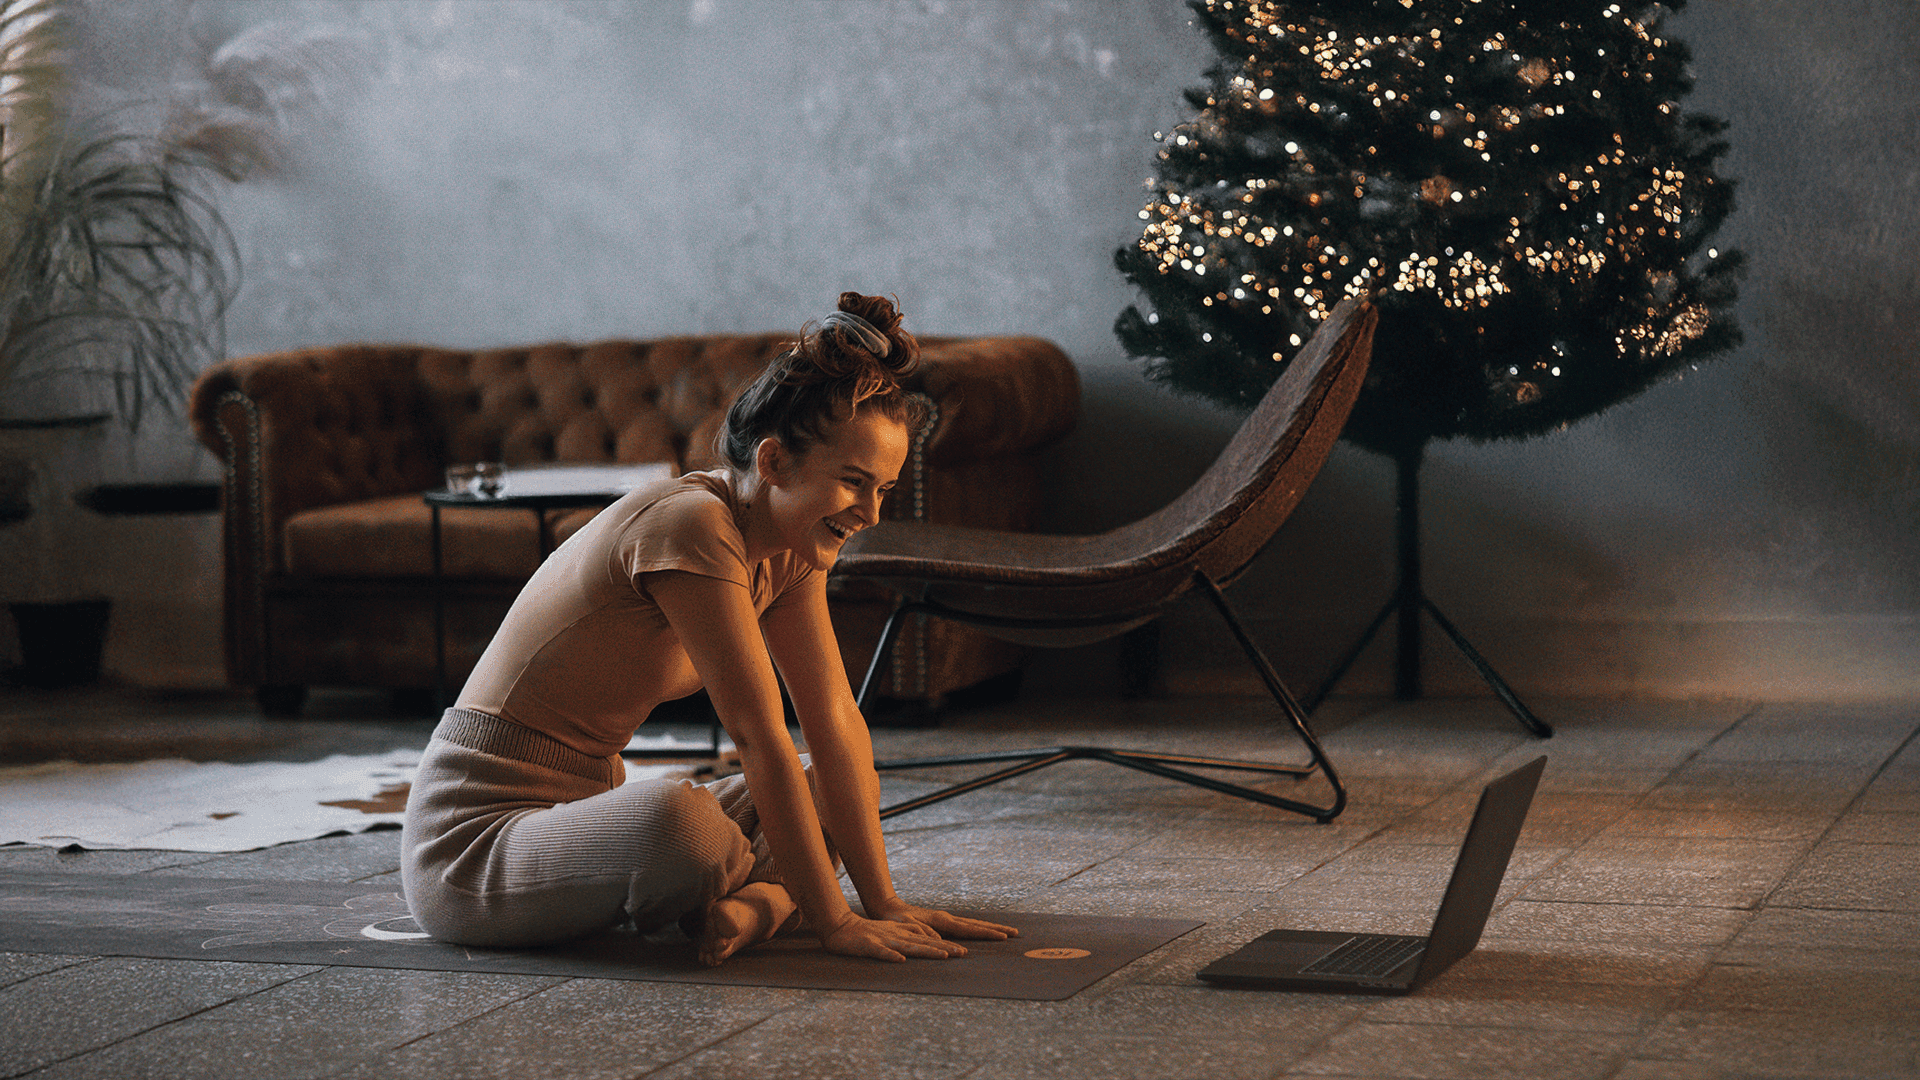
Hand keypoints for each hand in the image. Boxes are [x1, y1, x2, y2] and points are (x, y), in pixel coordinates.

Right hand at [819, 912, 971, 962]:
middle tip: (963, 954)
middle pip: (923, 943)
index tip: (964, 952)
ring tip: (943, 955)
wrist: (841, 927)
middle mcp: (896, 936)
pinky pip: (881, 952)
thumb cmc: (868, 932)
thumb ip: (910, 933)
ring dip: (925, 951)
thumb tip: (931, 939)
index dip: (946, 946)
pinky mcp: (869, 945)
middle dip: (944, 949)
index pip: (927, 941)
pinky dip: (891, 955)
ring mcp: (883, 940)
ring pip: (907, 946)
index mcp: (902, 934)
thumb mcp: (892, 931)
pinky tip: (901, 960)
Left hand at [869, 900, 1018, 942]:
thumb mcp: (908, 928)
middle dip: (996, 929)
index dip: (987, 934)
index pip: (970, 929)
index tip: (1004, 937)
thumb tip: (943, 943)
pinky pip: (965, 927)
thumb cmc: (896, 920)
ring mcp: (945, 920)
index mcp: (942, 921)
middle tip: (1015, 933)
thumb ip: (924, 935)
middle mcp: (947, 919)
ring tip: (1005, 933)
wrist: (888, 908)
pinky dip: (977, 929)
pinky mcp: (942, 923)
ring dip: (989, 928)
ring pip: (972, 924)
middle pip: (976, 924)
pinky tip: (982, 933)